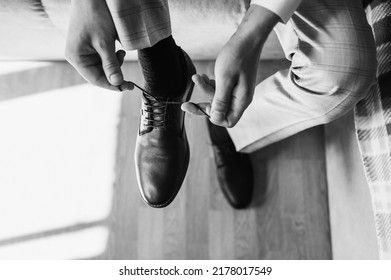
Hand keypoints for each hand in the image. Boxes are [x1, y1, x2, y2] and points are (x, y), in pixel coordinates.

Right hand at [65, 0, 132, 90]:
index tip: (128, 87)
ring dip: (115, 64)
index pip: (95, 80)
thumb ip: (111, 64)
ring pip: (103, 67)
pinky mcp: (91, 45)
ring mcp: (84, 51)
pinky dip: (113, 57)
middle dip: (114, 74)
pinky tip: (118, 49)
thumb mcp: (105, 42)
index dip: (112, 85)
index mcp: (76, 58)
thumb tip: (117, 83)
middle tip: (130, 77)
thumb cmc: (95, 15)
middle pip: (99, 74)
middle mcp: (78, 56)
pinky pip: (103, 58)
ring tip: (121, 52)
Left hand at [183, 5, 278, 127]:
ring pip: (217, 98)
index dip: (214, 117)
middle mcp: (240, 98)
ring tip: (195, 77)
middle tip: (185, 104)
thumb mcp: (225, 79)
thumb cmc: (237, 56)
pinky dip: (209, 84)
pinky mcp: (234, 82)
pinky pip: (219, 89)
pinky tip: (203, 76)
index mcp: (241, 100)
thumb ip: (220, 100)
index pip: (228, 121)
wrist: (248, 37)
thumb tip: (215, 119)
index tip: (201, 107)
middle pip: (220, 111)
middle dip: (202, 106)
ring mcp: (238, 90)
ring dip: (204, 90)